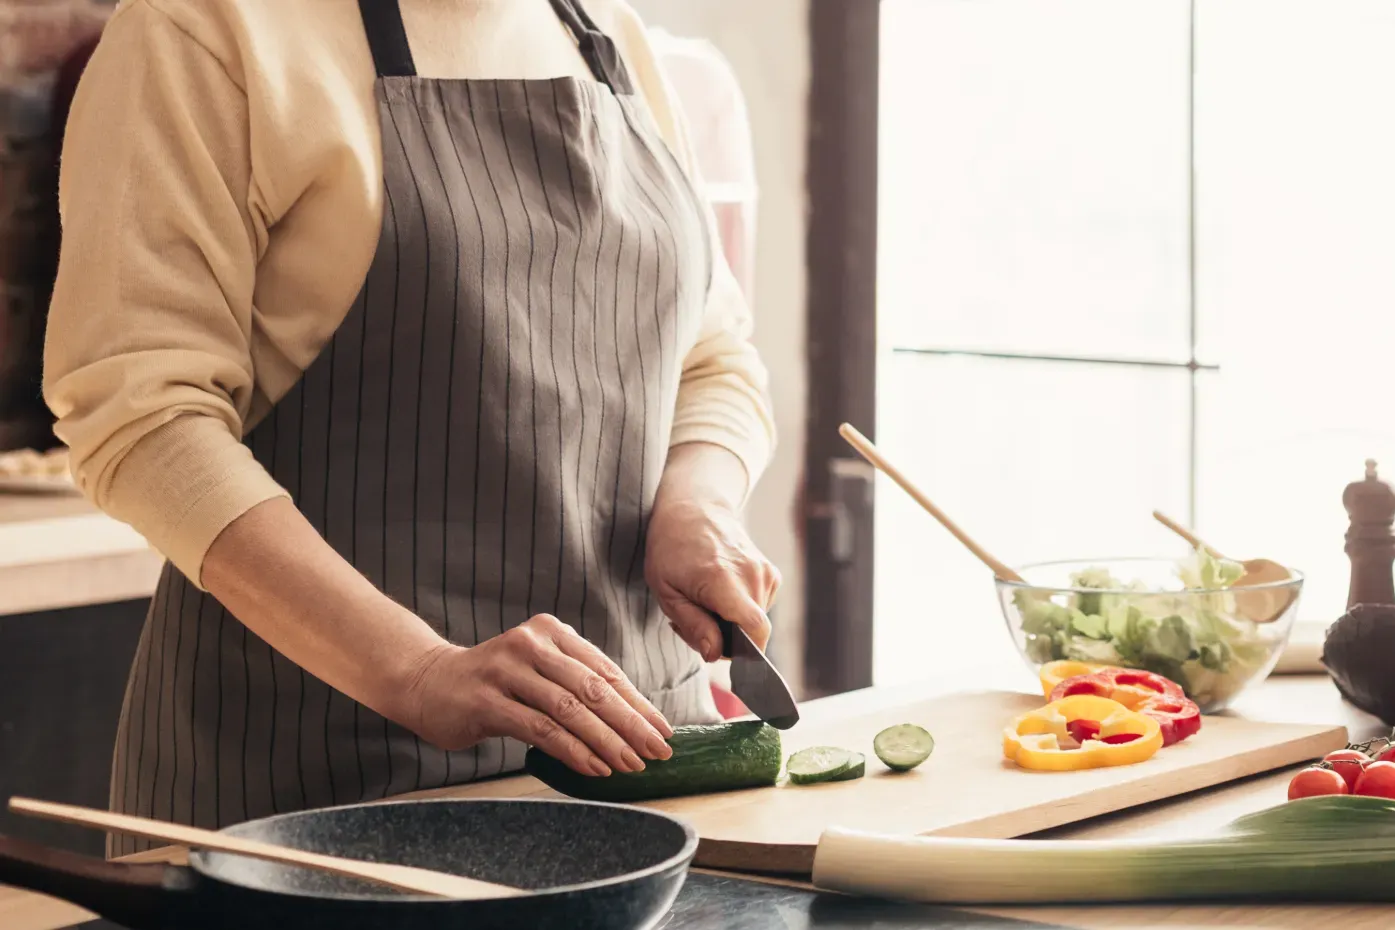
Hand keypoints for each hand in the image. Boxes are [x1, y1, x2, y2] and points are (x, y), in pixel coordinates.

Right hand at [397, 615, 674, 775]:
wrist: (428, 682)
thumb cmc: (494, 682)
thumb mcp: (538, 670)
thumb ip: (575, 683)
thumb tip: (632, 721)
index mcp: (551, 632)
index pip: (604, 670)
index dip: (637, 703)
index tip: (662, 730)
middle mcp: (531, 644)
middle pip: (593, 688)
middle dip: (630, 723)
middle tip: (657, 751)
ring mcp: (507, 670)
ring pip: (569, 710)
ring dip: (605, 741)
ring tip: (630, 765)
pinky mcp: (487, 700)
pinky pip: (540, 728)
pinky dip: (572, 750)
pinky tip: (594, 767)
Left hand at [645, 447, 780, 661]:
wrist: (694, 507)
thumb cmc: (672, 547)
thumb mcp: (667, 591)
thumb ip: (693, 625)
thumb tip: (716, 654)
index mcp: (723, 579)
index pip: (755, 630)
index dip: (748, 656)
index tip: (731, 663)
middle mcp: (752, 575)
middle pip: (751, 632)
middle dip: (725, 640)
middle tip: (693, 624)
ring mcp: (766, 572)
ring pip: (755, 622)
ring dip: (730, 624)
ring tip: (703, 604)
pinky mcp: (771, 573)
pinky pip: (758, 608)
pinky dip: (739, 610)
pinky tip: (720, 594)